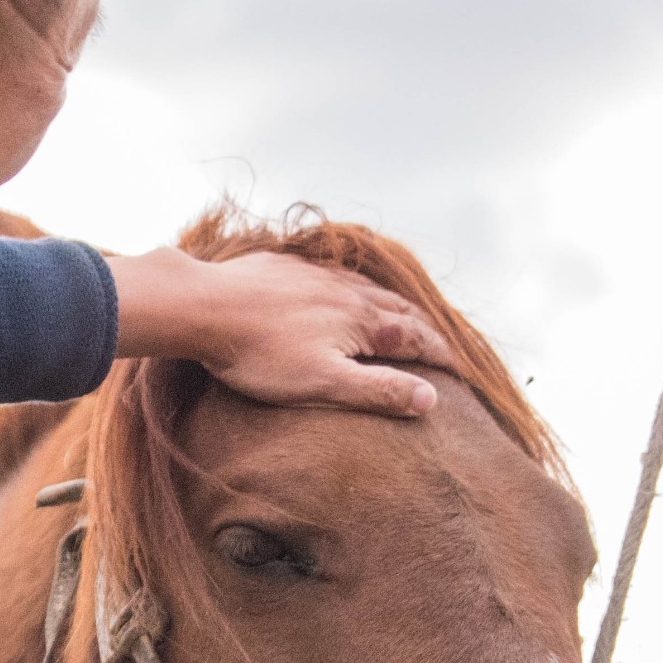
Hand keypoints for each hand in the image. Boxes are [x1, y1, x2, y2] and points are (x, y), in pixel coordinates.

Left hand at [103, 247, 455, 415]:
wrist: (203, 305)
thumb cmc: (259, 355)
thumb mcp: (324, 383)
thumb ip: (378, 390)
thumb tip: (430, 397)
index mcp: (364, 320)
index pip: (417, 338)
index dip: (441, 356)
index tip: (460, 370)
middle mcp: (348, 290)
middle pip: (399, 309)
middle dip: (424, 328)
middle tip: (440, 344)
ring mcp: (316, 274)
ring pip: (367, 288)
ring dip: (391, 305)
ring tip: (400, 316)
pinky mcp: (285, 266)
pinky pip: (331, 274)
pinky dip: (351, 287)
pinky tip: (340, 291)